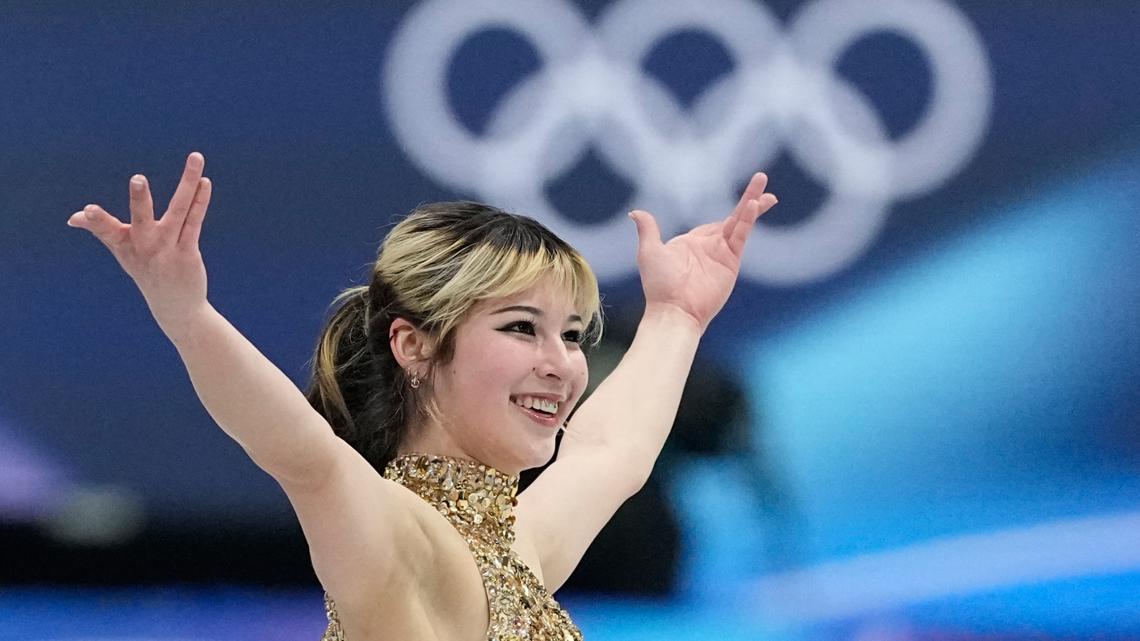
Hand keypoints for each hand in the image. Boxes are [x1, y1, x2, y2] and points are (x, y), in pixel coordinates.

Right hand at [68, 152, 213, 337]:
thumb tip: (74, 217)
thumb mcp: (122, 252)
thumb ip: (102, 229)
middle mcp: (145, 246)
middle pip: (141, 219)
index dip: (96, 221)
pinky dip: (200, 201)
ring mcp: (168, 249)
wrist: (174, 307)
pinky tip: (205, 182)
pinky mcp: (188, 252)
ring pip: (179, 211)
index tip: (86, 211)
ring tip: (196, 158)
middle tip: (137, 179)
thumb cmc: (145, 271)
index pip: (106, 231)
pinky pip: (195, 222)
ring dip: (188, 184)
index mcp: (124, 245)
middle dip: (139, 200)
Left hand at [629, 172, 776, 332]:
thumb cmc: (659, 286)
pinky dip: (747, 220)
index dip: (727, 213)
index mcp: (691, 244)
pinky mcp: (731, 261)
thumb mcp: (650, 251)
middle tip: (762, 179)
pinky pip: (740, 235)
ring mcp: (722, 254)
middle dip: (749, 199)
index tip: (744, 202)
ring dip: (753, 204)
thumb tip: (635, 212)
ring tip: (767, 189)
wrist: (674, 311)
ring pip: (740, 222)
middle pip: (732, 218)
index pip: (712, 224)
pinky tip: (754, 205)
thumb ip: (648, 229)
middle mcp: (709, 247)